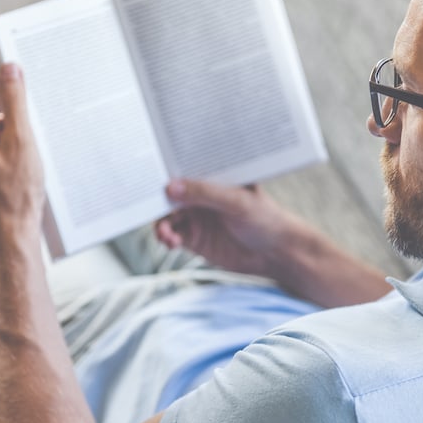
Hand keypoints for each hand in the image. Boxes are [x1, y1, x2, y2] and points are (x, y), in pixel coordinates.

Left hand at [0, 63, 44, 244]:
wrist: (12, 235)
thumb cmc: (17, 193)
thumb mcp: (22, 141)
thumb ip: (15, 102)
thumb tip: (9, 67)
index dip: (9, 90)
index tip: (30, 90)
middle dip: (13, 117)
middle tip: (33, 134)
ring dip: (12, 135)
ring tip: (28, 156)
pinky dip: (8, 150)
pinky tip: (22, 166)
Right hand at [155, 179, 308, 277]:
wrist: (276, 254)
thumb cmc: (266, 219)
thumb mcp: (237, 201)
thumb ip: (205, 193)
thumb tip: (171, 187)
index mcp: (213, 177)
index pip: (184, 168)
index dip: (166, 170)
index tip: (149, 175)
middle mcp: (201, 195)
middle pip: (170, 193)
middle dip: (156, 199)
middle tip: (146, 206)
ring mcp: (196, 216)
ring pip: (167, 216)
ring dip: (161, 223)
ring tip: (165, 234)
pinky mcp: (195, 238)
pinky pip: (172, 235)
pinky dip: (167, 237)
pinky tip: (170, 242)